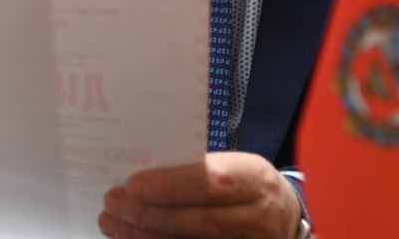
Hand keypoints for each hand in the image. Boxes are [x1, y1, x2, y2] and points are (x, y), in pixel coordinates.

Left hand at [98, 151, 299, 238]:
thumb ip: (200, 171)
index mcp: (255, 178)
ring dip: (146, 236)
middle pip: (200, 220)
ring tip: (113, 223)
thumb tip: (144, 175)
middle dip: (150, 214)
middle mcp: (257, 216)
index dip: (171, 186)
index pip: (211, 182)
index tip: (133, 185)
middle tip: (113, 203)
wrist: (285, 216)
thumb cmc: (247, 184)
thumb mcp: (236, 167)